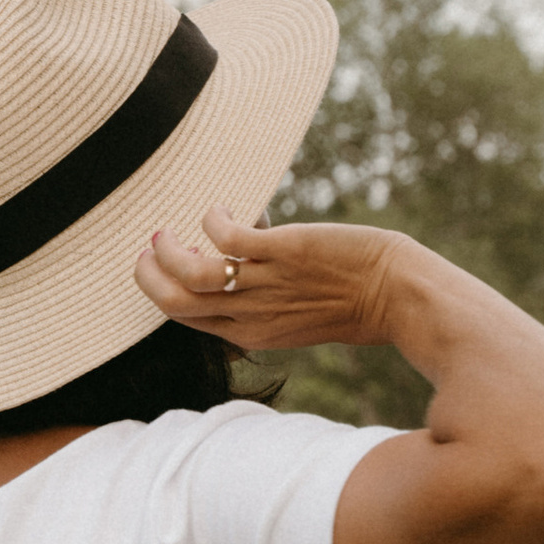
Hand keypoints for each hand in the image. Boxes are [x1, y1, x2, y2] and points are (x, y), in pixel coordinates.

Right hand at [133, 210, 398, 352]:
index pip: (187, 319)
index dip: (162, 291)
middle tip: (146, 249)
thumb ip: (266, 300)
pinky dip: (213, 220)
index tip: (157, 265)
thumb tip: (242, 258)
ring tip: (166, 230)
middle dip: (148, 276)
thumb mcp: (299, 316)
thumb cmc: (355, 303)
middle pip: (175, 303)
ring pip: (190, 273)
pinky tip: (221, 210)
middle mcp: (251, 313)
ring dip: (167, 250)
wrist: (397, 294)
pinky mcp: (281, 252)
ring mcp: (264, 284)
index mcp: (251, 333)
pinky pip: (225, 237)